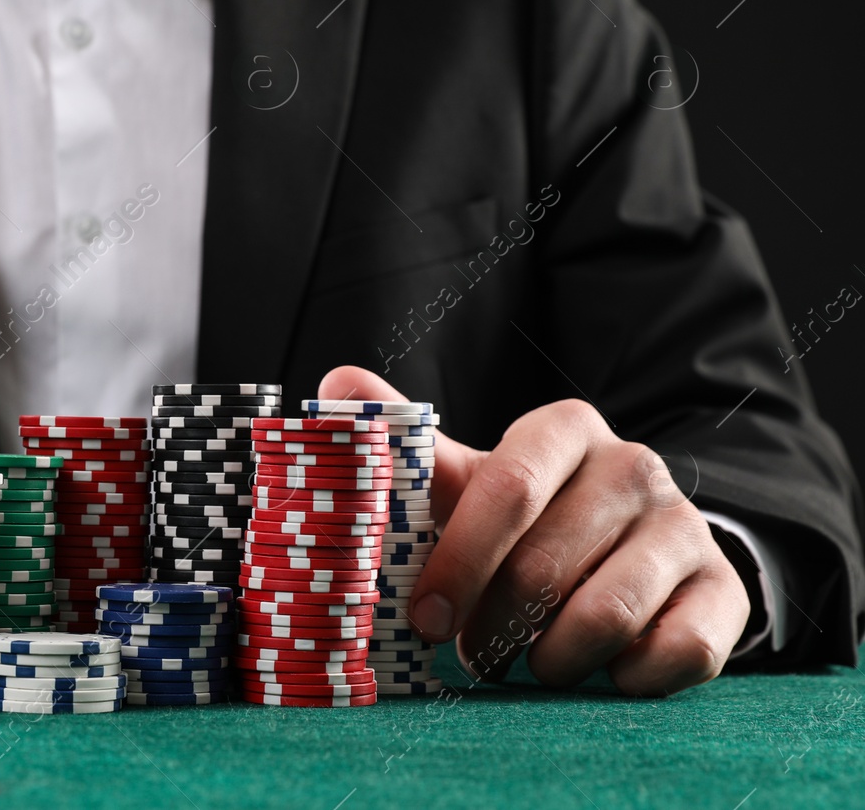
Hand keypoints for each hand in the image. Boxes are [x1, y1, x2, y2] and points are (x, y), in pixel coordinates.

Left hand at [316, 366, 749, 695]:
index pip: (508, 486)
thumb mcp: (473, 477)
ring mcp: (684, 528)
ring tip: (528, 665)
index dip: (460, 559)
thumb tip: (337, 382)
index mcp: (564, 430)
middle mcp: (634, 467)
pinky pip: (677, 653)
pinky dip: (627, 678)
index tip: (423, 618)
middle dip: (494, 624)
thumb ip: (409, 443)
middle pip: (547, 563)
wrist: (640, 547)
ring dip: (552, 659)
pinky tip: (602, 673)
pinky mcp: (724, 592)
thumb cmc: (531, 517)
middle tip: (470, 655)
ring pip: (608, 614)